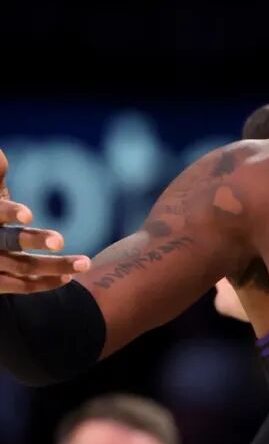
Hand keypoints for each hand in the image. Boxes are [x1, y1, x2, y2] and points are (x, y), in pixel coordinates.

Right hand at [0, 149, 91, 292]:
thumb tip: (0, 157)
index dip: (9, 213)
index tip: (28, 215)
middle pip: (6, 243)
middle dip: (33, 241)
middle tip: (60, 240)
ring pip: (20, 267)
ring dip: (54, 267)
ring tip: (85, 263)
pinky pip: (20, 286)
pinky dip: (44, 283)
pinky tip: (68, 277)